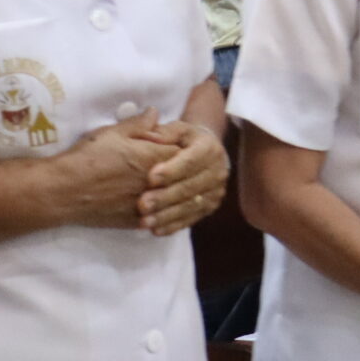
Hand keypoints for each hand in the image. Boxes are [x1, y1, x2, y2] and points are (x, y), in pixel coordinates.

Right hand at [47, 111, 179, 229]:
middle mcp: (155, 183)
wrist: (63, 192)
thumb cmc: (87, 157)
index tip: (168, 143)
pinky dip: (155, 207)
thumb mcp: (111, 133)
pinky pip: (156, 215)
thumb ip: (138, 124)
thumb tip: (155, 113)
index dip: (177, 145)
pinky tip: (147, 200)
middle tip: (163, 162)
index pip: (183, 150)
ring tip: (156, 182)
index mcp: (152, 158)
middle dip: (177, 168)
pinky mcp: (136, 222)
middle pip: (181, 175)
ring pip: (171, 198)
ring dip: (168, 189)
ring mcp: (148, 205)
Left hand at [135, 119, 228, 235]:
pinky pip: (192, 219)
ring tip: (145, 222)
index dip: (172, 170)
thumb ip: (163, 132)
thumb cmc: (184, 139)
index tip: (150, 177)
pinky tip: (156, 231)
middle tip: (142, 205)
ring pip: (191, 206)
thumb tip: (150, 136)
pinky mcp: (211, 207)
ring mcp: (216, 191)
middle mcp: (217, 171)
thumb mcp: (176, 129)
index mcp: (209, 148)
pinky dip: (173, 226)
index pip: (191, 160)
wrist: (205, 152)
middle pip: (190, 187)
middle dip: (165, 197)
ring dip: (167, 216)